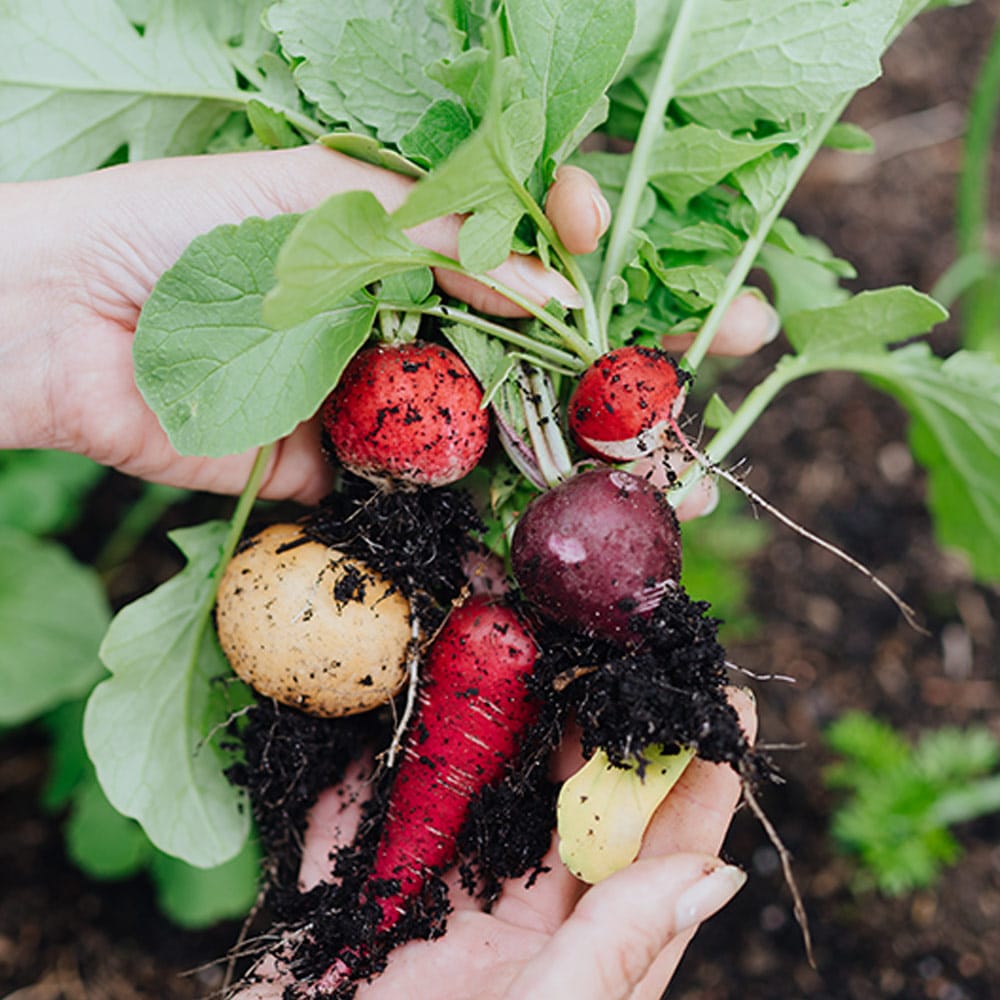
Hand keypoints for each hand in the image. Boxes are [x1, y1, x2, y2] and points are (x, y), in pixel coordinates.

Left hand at [0, 147, 582, 501]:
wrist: (61, 322)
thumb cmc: (180, 227)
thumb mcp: (318, 198)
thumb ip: (438, 235)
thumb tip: (554, 286)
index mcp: (392, 239)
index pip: (505, 233)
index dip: (562, 234)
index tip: (599, 234)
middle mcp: (394, 319)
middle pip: (512, 338)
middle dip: (586, 352)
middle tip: (657, 362)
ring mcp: (369, 397)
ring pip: (475, 418)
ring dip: (543, 435)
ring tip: (616, 452)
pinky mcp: (333, 467)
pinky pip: (410, 487)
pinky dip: (463, 506)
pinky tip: (522, 515)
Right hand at [236, 688, 755, 999]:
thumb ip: (620, 953)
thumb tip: (718, 874)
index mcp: (580, 960)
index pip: (657, 851)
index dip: (694, 770)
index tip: (717, 693)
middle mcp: (514, 923)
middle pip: (562, 795)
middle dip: (582, 714)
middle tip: (599, 638)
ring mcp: (429, 902)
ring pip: (465, 784)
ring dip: (474, 713)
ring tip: (501, 633)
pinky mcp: (347, 894)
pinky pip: (358, 808)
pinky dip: (366, 752)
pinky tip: (382, 691)